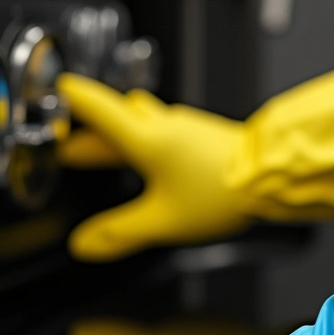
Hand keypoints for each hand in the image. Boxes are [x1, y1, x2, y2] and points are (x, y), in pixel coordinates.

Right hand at [57, 75, 250, 260]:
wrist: (274, 176)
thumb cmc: (221, 192)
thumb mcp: (163, 220)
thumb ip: (120, 233)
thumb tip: (86, 245)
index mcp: (147, 139)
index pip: (99, 108)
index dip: (75, 99)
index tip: (58, 89)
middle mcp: (166, 126)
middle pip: (119, 118)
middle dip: (93, 131)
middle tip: (72, 146)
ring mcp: (189, 129)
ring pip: (145, 123)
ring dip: (122, 135)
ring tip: (108, 153)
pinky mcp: (207, 137)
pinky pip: (167, 132)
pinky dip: (148, 142)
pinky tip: (155, 164)